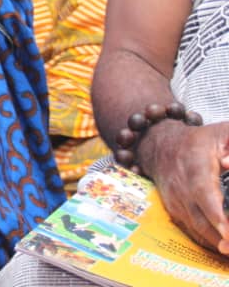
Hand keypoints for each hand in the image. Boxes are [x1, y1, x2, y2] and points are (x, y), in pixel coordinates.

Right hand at [143, 120, 228, 252]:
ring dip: (218, 243)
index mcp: (195, 165)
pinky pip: (193, 231)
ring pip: (198, 228)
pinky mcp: (175, 210)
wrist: (160, 145)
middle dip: (222, 236)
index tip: (227, 229)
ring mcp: (177, 200)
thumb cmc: (199, 140)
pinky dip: (209, 242)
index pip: (203, 191)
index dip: (215, 213)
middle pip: (202, 218)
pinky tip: (225, 249)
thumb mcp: (222, 133)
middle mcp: (182, 186)